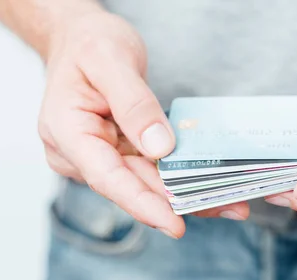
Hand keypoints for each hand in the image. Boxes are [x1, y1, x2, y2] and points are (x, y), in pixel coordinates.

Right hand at [39, 12, 248, 238]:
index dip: (142, 204)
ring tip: (230, 203)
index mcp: (67, 131)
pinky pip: (148, 172)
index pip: (106, 177)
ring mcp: (97, 157)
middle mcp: (78, 153)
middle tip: (228, 207)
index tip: (174, 224)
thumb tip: (160, 147)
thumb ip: (134, 104)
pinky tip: (208, 187)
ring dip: (184, 195)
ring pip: (143, 184)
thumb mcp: (112, 60)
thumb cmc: (89, 43)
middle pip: (130, 187)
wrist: (80, 38)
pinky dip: (176, 179)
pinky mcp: (116, 154)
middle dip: (176, 203)